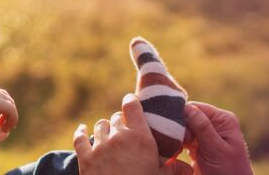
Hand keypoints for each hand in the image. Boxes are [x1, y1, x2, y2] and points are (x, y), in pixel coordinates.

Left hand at [73, 94, 191, 174]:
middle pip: (117, 118)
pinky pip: (79, 138)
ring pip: (100, 126)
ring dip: (105, 128)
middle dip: (121, 122)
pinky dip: (81, 132)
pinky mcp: (85, 158)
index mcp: (140, 138)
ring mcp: (100, 147)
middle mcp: (119, 137)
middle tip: (125, 130)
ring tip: (109, 134)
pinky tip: (82, 129)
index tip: (132, 102)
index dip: (131, 101)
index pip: (132, 106)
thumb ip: (173, 169)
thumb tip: (188, 168)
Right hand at [183, 102, 252, 174]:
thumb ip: (202, 127)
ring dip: (177, 138)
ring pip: (183, 129)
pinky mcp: (198, 146)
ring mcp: (206, 135)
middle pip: (187, 117)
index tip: (182, 135)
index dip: (184, 117)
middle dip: (180, 130)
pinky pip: (182, 139)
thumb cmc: (228, 171)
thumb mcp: (215, 148)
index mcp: (223, 120)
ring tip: (176, 151)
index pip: (196, 107)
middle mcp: (215, 124)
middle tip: (180, 145)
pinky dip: (177, 145)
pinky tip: (175, 154)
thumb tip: (186, 106)